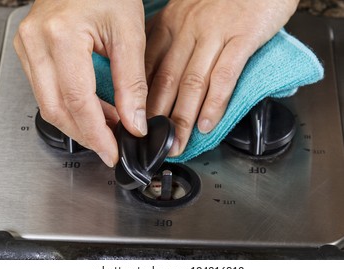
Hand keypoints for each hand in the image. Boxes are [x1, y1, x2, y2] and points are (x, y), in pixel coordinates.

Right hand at [13, 0, 147, 166]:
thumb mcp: (130, 35)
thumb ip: (132, 83)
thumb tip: (134, 123)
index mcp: (61, 36)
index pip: (78, 101)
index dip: (97, 134)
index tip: (112, 152)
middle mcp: (36, 43)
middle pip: (56, 109)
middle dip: (85, 135)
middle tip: (110, 148)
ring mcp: (29, 47)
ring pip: (49, 105)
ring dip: (79, 124)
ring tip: (107, 129)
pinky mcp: (32, 53)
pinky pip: (48, 92)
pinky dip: (71, 109)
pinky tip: (93, 112)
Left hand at [145, 0, 298, 155]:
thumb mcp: (189, 13)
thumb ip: (173, 40)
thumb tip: (160, 72)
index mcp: (171, 25)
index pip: (149, 67)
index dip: (141, 98)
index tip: (138, 122)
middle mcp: (188, 30)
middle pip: (167, 80)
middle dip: (158, 116)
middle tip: (153, 142)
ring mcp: (215, 33)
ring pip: (192, 82)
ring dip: (183, 117)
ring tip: (178, 142)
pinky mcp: (243, 36)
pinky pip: (225, 75)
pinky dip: (215, 103)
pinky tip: (208, 124)